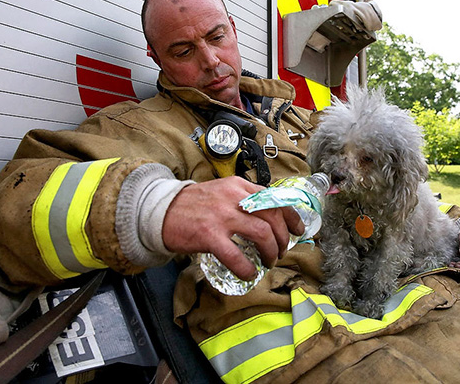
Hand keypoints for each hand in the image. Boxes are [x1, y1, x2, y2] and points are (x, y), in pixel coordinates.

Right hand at [161, 176, 303, 280]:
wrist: (162, 210)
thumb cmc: (194, 204)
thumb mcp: (222, 192)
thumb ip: (244, 199)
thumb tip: (268, 218)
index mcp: (239, 186)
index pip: (275, 199)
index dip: (291, 216)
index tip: (297, 230)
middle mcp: (234, 198)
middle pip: (272, 218)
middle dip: (282, 239)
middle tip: (280, 251)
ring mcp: (222, 216)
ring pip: (261, 234)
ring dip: (270, 252)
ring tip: (268, 262)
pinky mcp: (210, 235)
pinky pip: (237, 256)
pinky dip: (247, 268)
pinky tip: (249, 273)